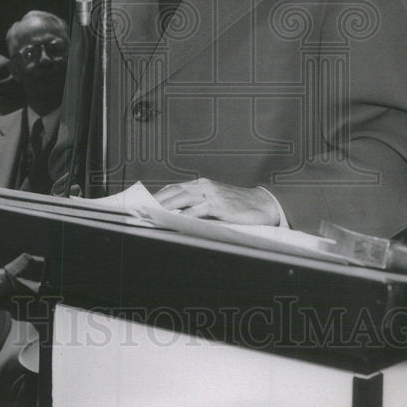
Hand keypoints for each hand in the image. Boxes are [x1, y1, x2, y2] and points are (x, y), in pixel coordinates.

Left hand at [154, 178, 280, 225]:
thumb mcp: (216, 203)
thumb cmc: (239, 207)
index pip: (175, 188)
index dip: (159, 195)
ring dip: (167, 206)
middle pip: (175, 192)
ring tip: (153, 214)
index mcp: (203, 185)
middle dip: (157, 201)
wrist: (264, 205)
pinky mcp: (221, 205)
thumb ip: (199, 206)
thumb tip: (177, 217)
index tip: (144, 203)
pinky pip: (199, 210)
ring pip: (184, 198)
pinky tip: (177, 220)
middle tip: (142, 210)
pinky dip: (186, 215)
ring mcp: (213, 194)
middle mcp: (205, 187)